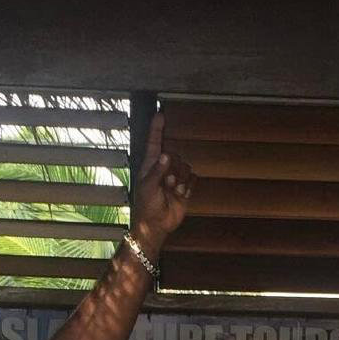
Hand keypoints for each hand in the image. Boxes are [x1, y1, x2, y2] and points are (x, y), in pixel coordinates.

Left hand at [130, 112, 193, 259]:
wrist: (157, 225)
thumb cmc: (146, 205)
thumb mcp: (148, 186)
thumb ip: (157, 171)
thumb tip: (165, 155)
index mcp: (151, 165)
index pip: (154, 142)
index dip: (157, 129)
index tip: (161, 114)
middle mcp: (164, 169)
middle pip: (175, 154)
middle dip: (174, 165)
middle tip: (167, 180)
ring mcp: (175, 178)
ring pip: (186, 166)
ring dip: (180, 178)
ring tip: (172, 190)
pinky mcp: (185, 188)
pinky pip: (192, 179)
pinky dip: (187, 186)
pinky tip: (180, 194)